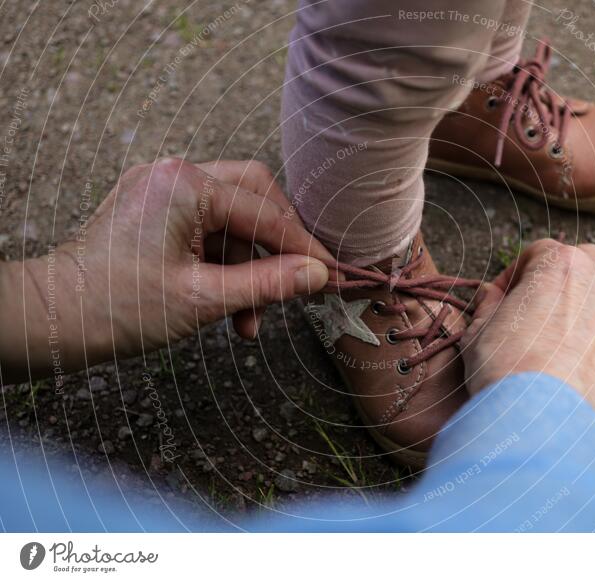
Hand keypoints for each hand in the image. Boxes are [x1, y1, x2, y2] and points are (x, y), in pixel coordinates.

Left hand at [0, 158, 331, 382]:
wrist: (52, 320)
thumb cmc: (119, 308)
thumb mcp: (205, 299)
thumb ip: (268, 283)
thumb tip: (316, 275)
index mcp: (184, 186)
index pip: (264, 211)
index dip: (301, 246)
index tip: (328, 274)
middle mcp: (172, 175)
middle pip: (252, 196)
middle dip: (276, 244)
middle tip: (296, 280)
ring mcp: (160, 190)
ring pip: (230, 218)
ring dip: (248, 265)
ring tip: (250, 318)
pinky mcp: (153, 211)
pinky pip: (205, 229)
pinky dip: (222, 265)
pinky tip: (228, 309)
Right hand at [460, 239, 594, 432]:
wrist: (537, 424)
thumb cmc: (502, 370)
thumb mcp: (478, 329)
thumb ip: (490, 303)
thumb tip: (492, 296)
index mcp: (561, 264)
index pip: (538, 253)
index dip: (514, 276)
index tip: (501, 300)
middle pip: (585, 266)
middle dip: (561, 284)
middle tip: (536, 316)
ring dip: (588, 316)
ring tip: (560, 350)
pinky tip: (584, 377)